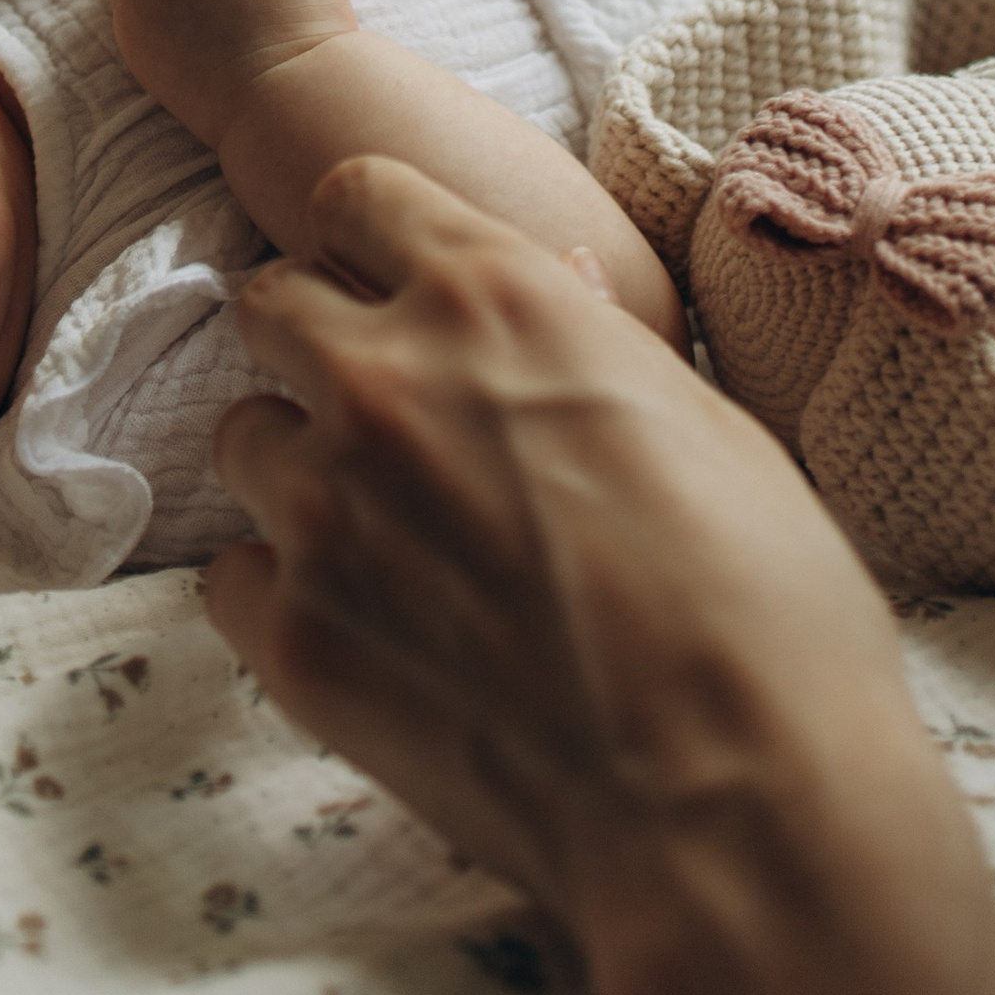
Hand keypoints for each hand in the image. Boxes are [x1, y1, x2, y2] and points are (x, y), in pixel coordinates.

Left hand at [204, 154, 924, 948]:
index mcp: (500, 297)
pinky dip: (282, 593)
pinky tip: (368, 630)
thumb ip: (586, 343)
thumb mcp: (700, 418)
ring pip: (241, 437)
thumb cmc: (763, 606)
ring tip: (382, 536)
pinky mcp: (292, 635)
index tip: (393, 282)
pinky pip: (230, 575)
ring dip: (295, 467)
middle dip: (314, 339)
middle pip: (269, 302)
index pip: (353, 194)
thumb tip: (549, 292)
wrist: (729, 801)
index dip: (372, 239)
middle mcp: (387, 378)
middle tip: (381, 410)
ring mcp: (323, 507)